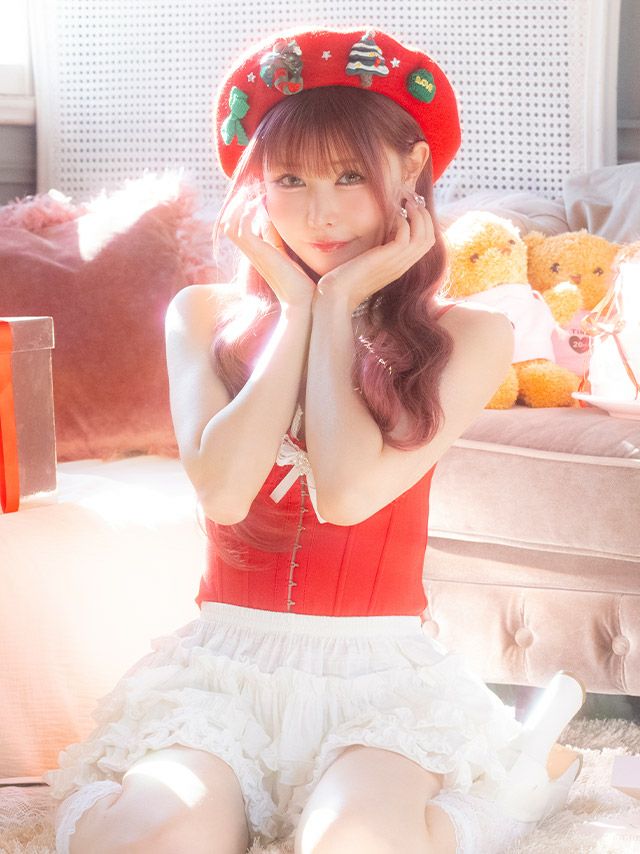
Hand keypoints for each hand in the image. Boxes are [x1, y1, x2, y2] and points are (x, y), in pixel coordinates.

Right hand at [220, 181, 314, 309]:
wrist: (302, 301)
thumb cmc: (299, 280)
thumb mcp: (286, 251)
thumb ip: (277, 235)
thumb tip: (272, 216)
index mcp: (255, 250)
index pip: (236, 224)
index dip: (242, 205)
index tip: (256, 189)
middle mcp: (250, 251)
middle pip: (227, 221)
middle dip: (237, 201)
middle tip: (252, 186)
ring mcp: (252, 253)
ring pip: (228, 224)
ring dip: (239, 205)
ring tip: (252, 191)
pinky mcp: (258, 254)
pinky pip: (240, 229)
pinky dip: (246, 213)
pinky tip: (258, 203)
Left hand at [314, 187, 435, 311]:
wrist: (337, 294)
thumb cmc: (347, 277)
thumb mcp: (369, 259)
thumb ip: (380, 248)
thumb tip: (385, 228)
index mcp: (401, 265)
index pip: (426, 243)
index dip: (425, 222)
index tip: (413, 207)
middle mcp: (403, 265)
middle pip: (429, 238)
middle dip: (425, 215)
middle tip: (412, 200)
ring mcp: (397, 263)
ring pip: (423, 236)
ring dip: (418, 215)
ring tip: (407, 202)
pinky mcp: (387, 259)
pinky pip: (406, 237)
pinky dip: (403, 222)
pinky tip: (393, 215)